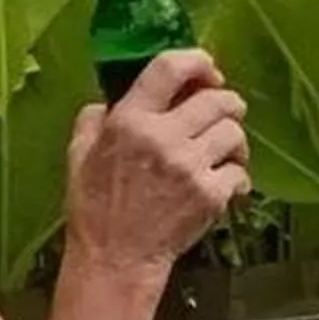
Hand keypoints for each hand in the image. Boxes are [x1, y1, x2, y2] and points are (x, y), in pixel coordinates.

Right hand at [65, 50, 249, 273]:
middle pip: (218, 99)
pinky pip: (240, 172)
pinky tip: (225, 184)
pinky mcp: (210, 195)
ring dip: (234, 140)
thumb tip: (110, 100)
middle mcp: (163, 138)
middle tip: (224, 112)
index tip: (208, 70)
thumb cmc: (95, 207)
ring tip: (223, 151)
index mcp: (129, 121)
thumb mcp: (79, 154)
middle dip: (227, 102)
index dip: (198, 61)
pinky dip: (237, 176)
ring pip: (234, 133)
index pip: (169, 68)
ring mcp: (190, 167)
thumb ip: (94, 119)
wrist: (116, 258)